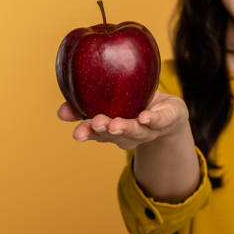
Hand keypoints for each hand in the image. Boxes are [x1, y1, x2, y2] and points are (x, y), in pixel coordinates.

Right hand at [56, 90, 189, 149]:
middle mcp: (129, 134)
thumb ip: (89, 99)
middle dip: (102, 131)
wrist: (171, 115)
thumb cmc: (135, 104)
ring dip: (125, 128)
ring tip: (115, 124)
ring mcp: (148, 130)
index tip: (74, 130)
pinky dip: (152, 119)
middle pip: (114, 135)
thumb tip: (62, 102)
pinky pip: (160, 120)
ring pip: (136, 131)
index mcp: (112, 129)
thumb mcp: (112, 100)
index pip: (96, 132)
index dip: (85, 132)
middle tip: (95, 123)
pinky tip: (145, 117)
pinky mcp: (167, 120)